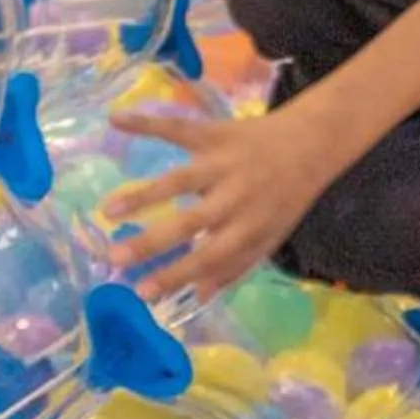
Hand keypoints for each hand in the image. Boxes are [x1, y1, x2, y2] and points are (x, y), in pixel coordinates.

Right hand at [103, 106, 340, 299]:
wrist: (310, 144)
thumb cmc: (284, 199)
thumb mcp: (269, 237)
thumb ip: (235, 265)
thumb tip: (198, 297)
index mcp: (248, 227)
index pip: (208, 257)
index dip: (176, 275)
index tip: (141, 293)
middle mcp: (234, 197)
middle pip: (189, 222)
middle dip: (151, 242)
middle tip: (113, 258)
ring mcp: (222, 163)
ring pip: (180, 179)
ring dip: (143, 194)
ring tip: (109, 209)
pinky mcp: (215, 133)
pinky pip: (178, 128)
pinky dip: (147, 123)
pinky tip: (116, 121)